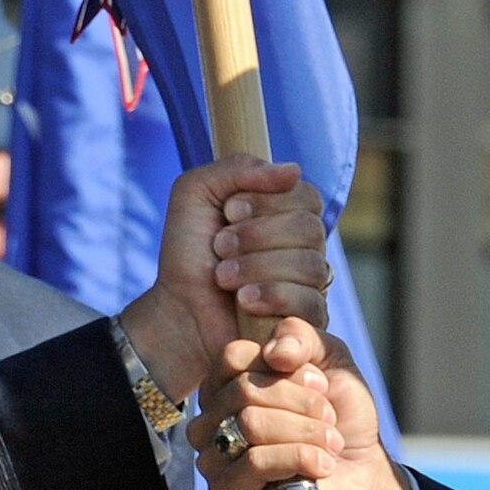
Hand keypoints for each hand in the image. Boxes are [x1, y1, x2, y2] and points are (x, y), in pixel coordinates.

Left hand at [118, 156, 327, 401]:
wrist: (178, 310)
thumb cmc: (188, 253)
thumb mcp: (196, 193)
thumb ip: (237, 168)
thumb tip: (293, 171)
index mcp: (286, 213)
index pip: (306, 196)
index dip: (268, 202)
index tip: (229, 212)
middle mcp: (304, 247)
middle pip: (310, 229)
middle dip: (257, 237)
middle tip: (220, 247)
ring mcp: (309, 285)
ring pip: (310, 265)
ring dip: (257, 267)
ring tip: (223, 277)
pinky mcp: (307, 320)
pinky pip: (312, 302)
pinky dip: (273, 296)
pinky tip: (244, 301)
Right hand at [192, 318, 412, 489]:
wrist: (361, 472)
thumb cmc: (341, 415)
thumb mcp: (330, 359)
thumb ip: (302, 337)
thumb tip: (275, 353)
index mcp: (227, 381)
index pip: (233, 356)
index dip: (285, 368)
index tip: (320, 384)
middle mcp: (211, 416)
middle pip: (245, 390)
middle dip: (302, 403)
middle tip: (330, 418)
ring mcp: (212, 454)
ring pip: (250, 425)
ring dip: (306, 432)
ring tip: (331, 443)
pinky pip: (255, 462)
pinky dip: (300, 458)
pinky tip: (322, 466)